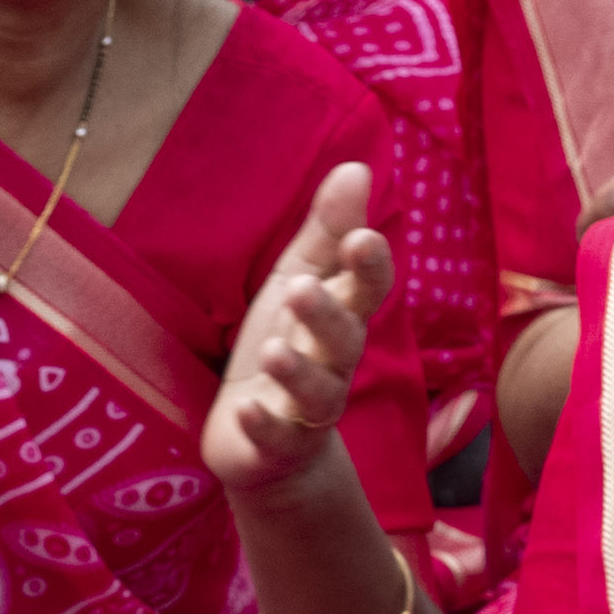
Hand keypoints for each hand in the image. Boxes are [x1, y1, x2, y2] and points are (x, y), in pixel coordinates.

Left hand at [204, 160, 387, 494]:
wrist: (267, 444)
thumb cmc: (289, 347)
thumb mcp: (300, 281)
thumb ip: (326, 231)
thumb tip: (356, 166)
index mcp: (340, 319)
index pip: (365, 291)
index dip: (368, 269)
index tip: (362, 238)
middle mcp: (333, 366)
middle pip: (343, 342)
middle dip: (328, 316)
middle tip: (302, 288)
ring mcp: (306, 412)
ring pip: (316, 395)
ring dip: (297, 372)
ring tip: (274, 350)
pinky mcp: (276, 447)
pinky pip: (275, 440)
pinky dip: (262, 427)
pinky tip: (245, 411)